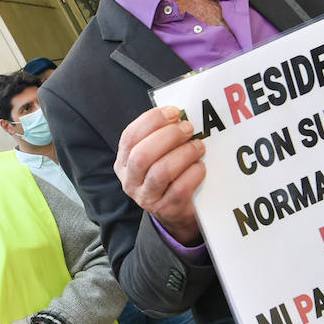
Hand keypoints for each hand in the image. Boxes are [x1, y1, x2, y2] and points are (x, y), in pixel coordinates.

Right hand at [115, 106, 205, 244]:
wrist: (175, 212)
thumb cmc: (168, 175)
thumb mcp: (156, 156)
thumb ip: (160, 136)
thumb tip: (178, 114)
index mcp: (123, 162)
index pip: (130, 137)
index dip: (152, 121)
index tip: (174, 112)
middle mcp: (130, 181)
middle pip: (142, 155)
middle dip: (169, 136)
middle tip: (188, 128)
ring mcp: (146, 198)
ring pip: (161, 171)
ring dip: (184, 153)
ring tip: (198, 146)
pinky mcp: (167, 209)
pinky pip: (180, 188)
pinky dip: (194, 173)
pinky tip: (200, 166)